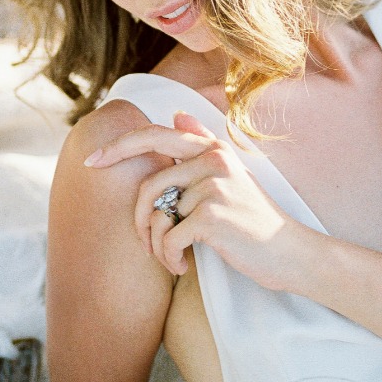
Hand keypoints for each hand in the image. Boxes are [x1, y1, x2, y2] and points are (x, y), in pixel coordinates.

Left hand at [85, 111, 298, 287]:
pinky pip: (169, 237)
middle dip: (138, 217)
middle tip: (143, 240)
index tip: (92, 161)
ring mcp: (213, 185)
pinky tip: (182, 267)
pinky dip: (169, 257)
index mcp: (213, 147)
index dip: (118, 146)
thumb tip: (178, 114)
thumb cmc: (254, 218)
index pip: (155, 136)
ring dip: (157, 245)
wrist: (290, 251)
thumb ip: (204, 145)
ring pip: (158, 215)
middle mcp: (213, 159)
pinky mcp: (213, 215)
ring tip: (171, 257)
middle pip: (149, 183)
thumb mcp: (232, 176)